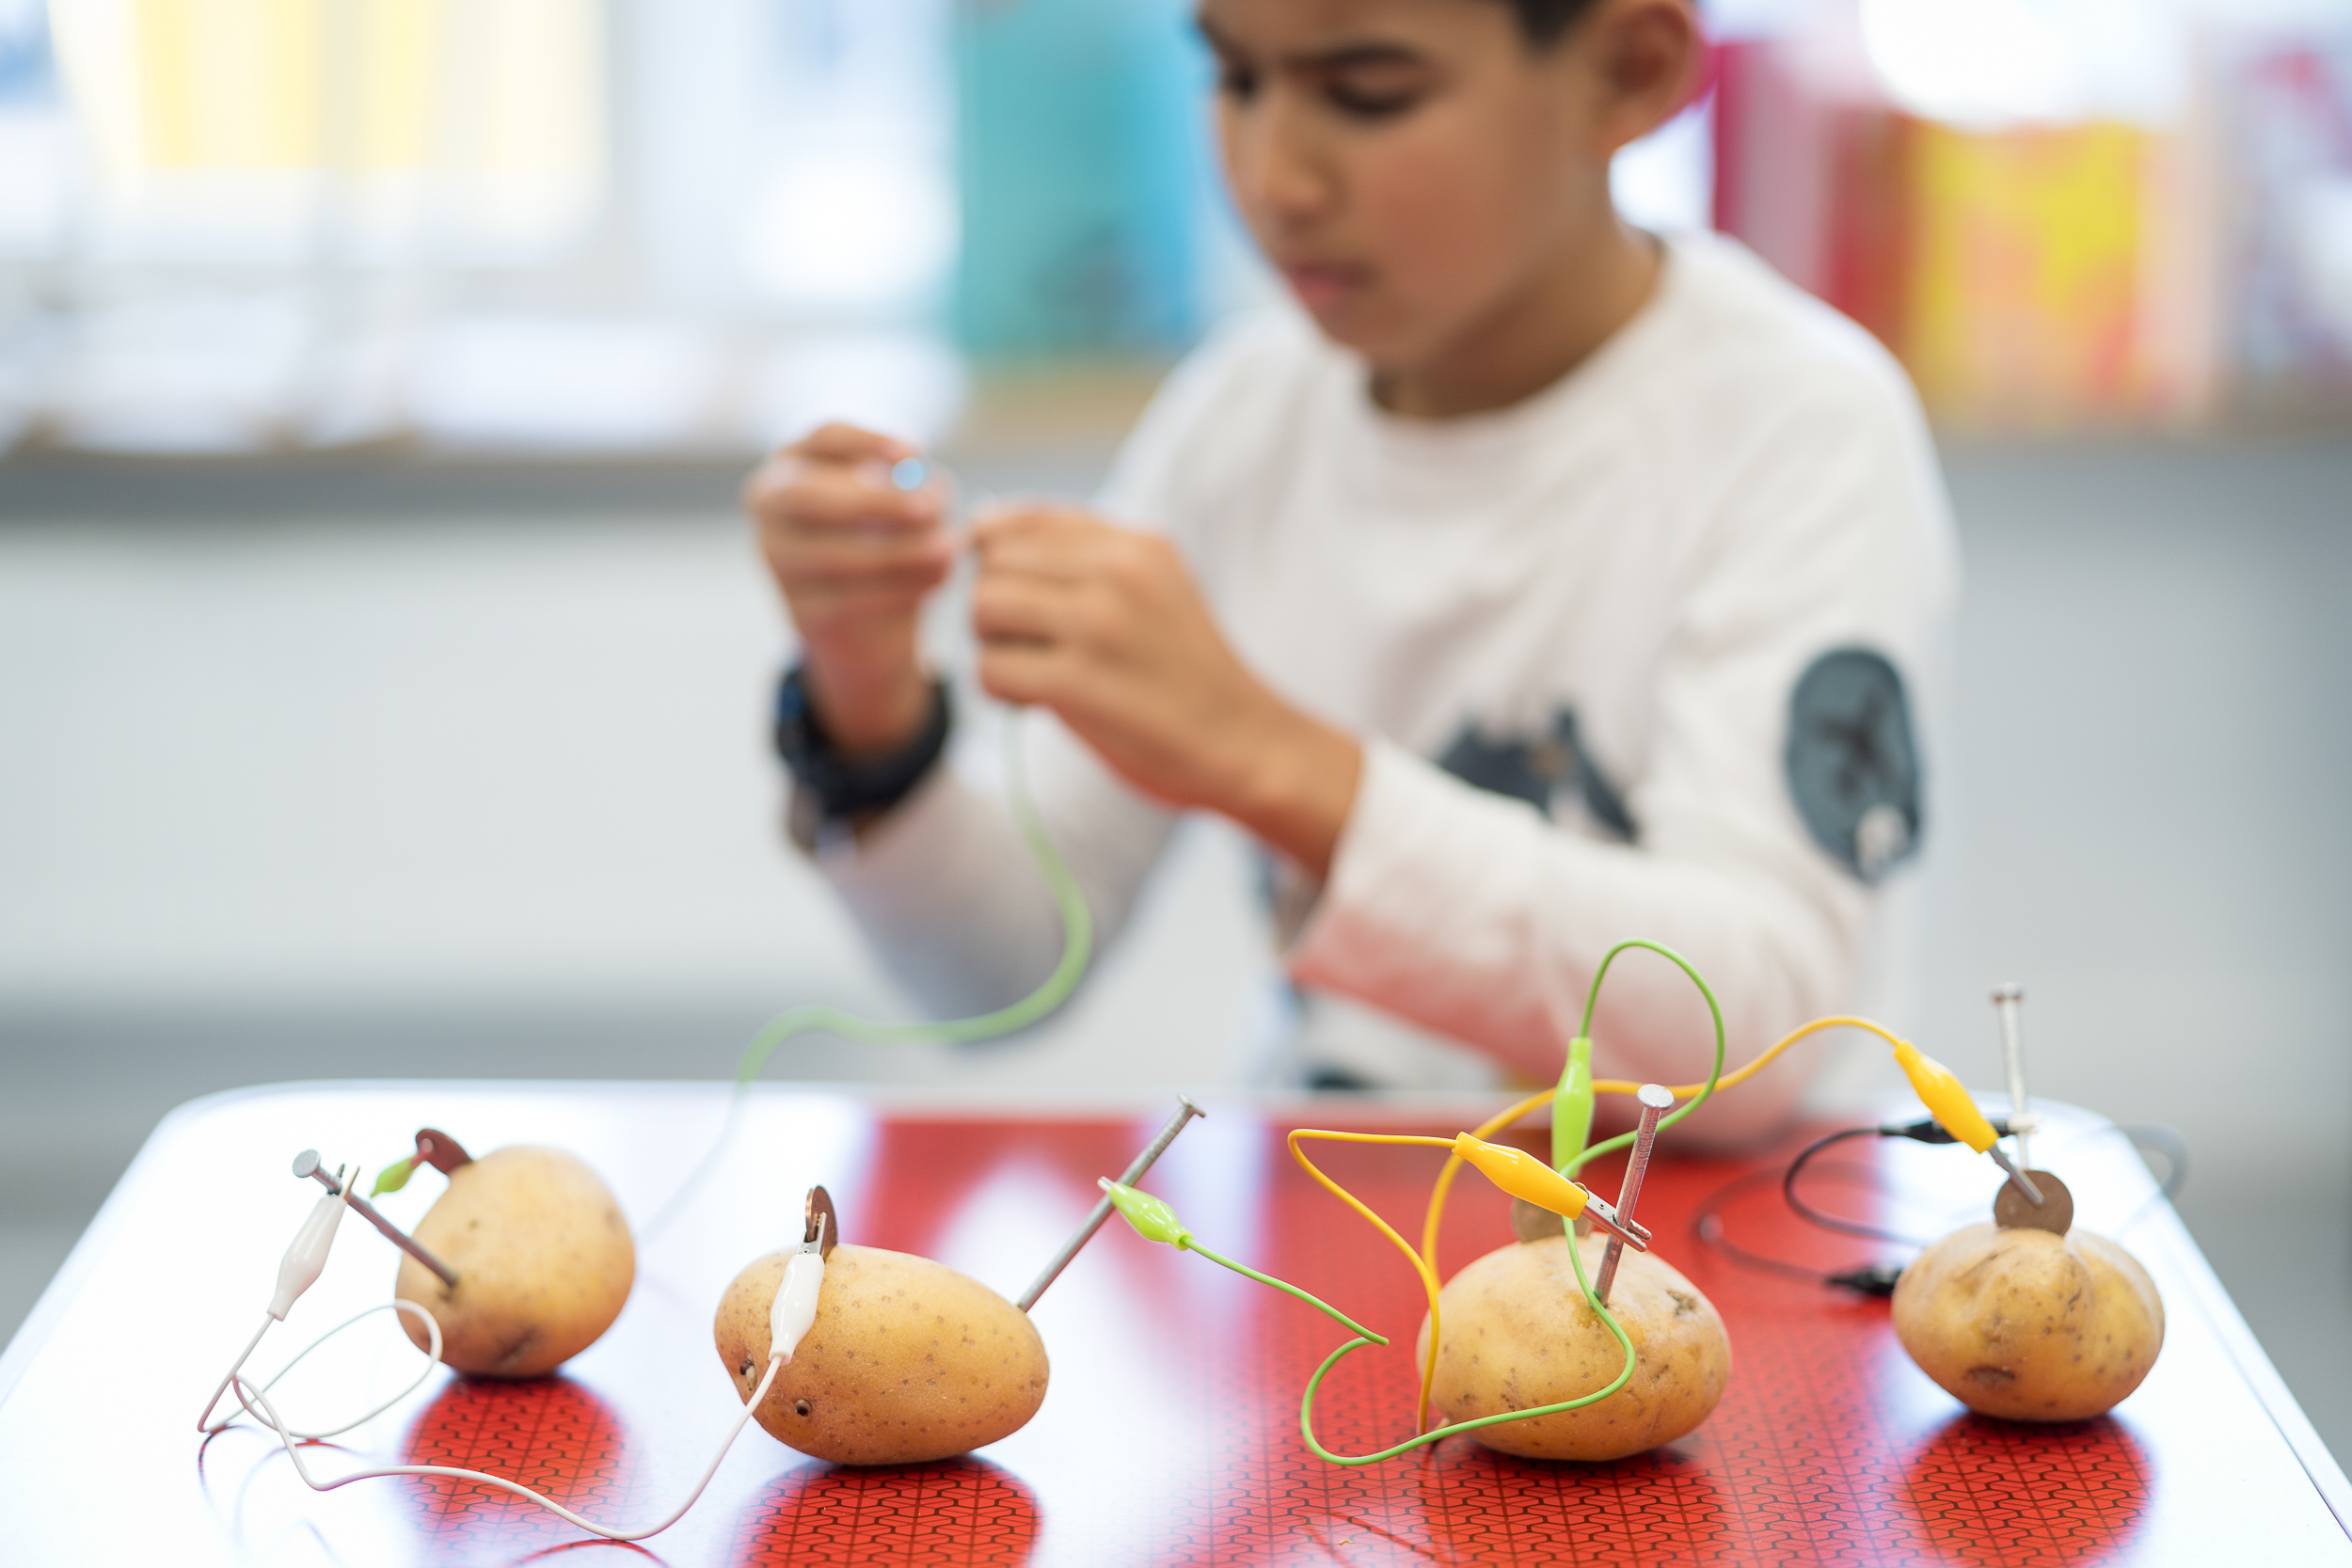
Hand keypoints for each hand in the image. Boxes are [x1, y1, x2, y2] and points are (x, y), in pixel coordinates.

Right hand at [746, 424, 952, 755]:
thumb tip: (931, 490)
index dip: (868, 442)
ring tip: (946, 550)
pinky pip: (847, 599)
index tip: (914, 452)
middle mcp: (772, 505)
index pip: (824, 438)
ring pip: (830, 553)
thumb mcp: (908, 505)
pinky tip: (935, 580)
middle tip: (928, 507)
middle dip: (872, 501)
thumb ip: (919, 489)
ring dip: (896, 551)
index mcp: (796, 462)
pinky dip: (896, 589)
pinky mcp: (801, 610)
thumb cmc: (888, 536)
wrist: (871, 620)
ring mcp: (779, 560)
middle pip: (809, 494)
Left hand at [970, 506, 1361, 876]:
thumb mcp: (1158, 588)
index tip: (1015, 599)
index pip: (1021, 519)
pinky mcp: (1078, 682)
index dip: (997, 560)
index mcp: (1135, 544)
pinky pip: (991, 667)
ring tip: (1025, 671)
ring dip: (990, 645)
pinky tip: (1033, 702)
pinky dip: (999, 690)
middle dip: (993, 605)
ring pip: (984, 606)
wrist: (1247, 744)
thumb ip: (1088, 560)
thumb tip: (980, 532)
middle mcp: (1117, 571)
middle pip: (993, 561)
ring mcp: (1097, 624)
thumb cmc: (1189, 675)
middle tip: (1022, 644)